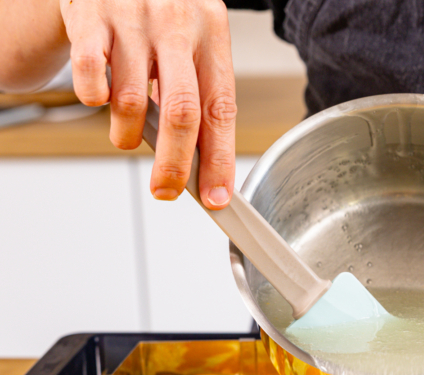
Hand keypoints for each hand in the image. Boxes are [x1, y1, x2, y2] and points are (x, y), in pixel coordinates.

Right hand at [61, 0, 236, 208]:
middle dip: (174, 165)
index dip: (219, 160)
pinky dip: (94, 100)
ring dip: (127, 136)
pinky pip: (90, 79)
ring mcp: (132, 20)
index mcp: (211, 33)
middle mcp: (176, 25)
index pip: (221, 109)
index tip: (216, 196)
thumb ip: (200, 93)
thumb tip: (202, 161)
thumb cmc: (162, 15)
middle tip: (166, 191)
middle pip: (181, 113)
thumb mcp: (194, 42)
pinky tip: (101, 97)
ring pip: (132, 102)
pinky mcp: (90, 19)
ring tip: (127, 134)